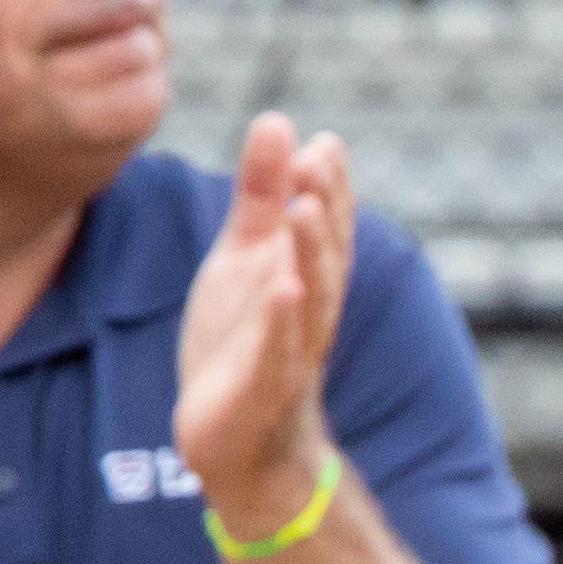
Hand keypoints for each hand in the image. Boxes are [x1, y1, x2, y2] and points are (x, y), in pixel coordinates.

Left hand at [179, 111, 354, 545]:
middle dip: (324, 210)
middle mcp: (309, 313)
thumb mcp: (243, 258)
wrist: (234, 442)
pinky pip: (279, 353)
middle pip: (325, 256)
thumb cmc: (242, 344)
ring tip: (303, 210)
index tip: (325, 144)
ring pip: (311, 299)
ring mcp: (291, 353)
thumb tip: (281, 121)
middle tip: (317, 162)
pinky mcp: (263, 390)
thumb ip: (261, 195)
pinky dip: (283, 322)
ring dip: (310, 255)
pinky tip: (283, 289)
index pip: (325, 227)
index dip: (329, 187)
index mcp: (305, 278)